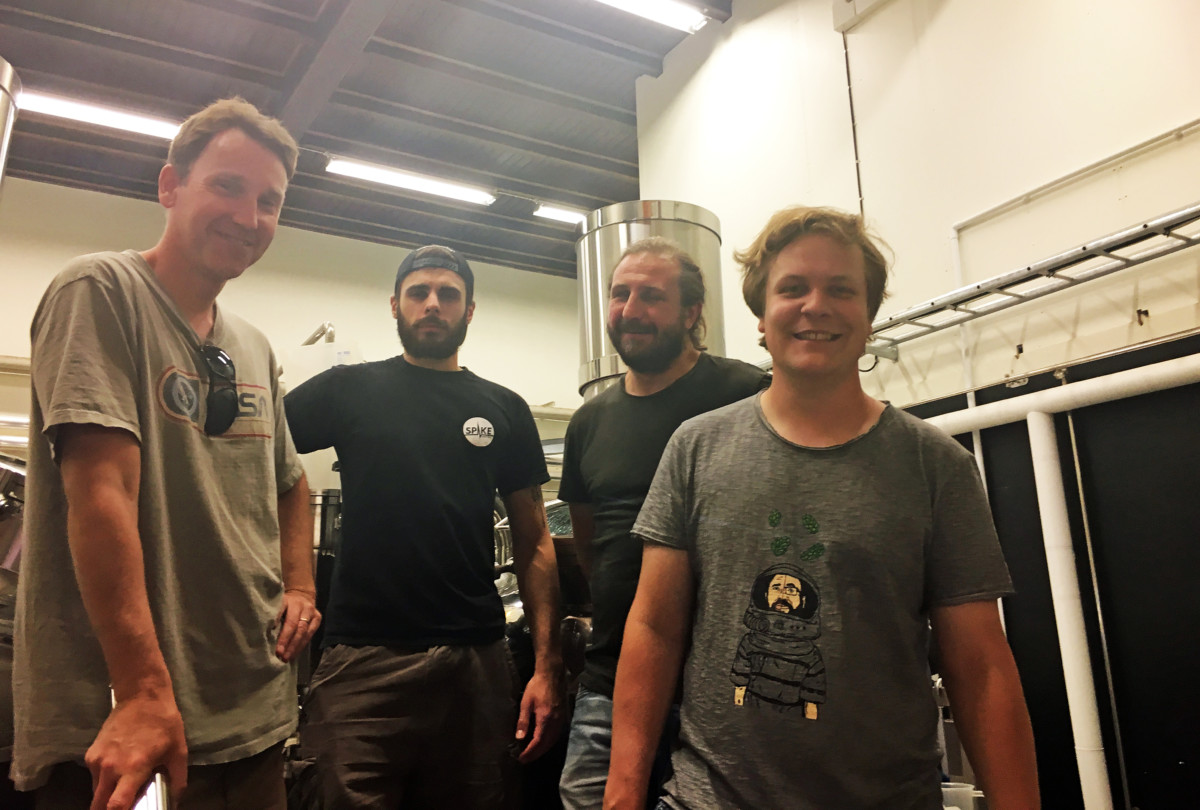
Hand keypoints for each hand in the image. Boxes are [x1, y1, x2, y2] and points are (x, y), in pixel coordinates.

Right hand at [85, 691, 186, 809]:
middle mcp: (110, 768)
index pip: (115, 806)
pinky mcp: (90, 754)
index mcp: (133, 768)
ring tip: (124, 789)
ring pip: (96, 792)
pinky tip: (118, 772)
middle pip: (99, 805)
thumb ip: (177, 780)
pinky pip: (94, 778)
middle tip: (124, 805)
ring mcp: (97, 761)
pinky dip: (104, 782)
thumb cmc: (163, 723)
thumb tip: (175, 801)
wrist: (141, 696)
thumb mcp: (179, 751)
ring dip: (107, 797)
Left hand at [275, 588, 320, 661]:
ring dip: (295, 646)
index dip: (276, 625)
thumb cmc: (284, 604)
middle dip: (286, 641)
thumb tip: (263, 634)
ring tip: (286, 658)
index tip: (269, 637)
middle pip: (294, 625)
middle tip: (279, 654)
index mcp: (287, 600)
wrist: (302, 595)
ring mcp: (311, 611)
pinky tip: (295, 653)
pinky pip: (310, 634)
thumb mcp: (276, 605)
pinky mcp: (318, 617)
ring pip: (304, 631)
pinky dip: (302, 645)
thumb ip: (272, 616)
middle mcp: (301, 605)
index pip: (281, 613)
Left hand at [515, 668, 564, 763]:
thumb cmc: (536, 687)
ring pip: (552, 741)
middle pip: (546, 744)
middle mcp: (555, 722)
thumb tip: (519, 738)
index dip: (529, 752)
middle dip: (535, 754)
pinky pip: (556, 735)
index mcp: (545, 719)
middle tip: (525, 760)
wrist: (552, 675)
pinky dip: (549, 742)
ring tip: (532, 754)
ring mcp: (561, 720)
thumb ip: (523, 721)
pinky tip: (543, 743)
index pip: (538, 742)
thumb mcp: (526, 702)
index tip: (521, 758)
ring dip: (542, 750)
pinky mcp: (563, 717)